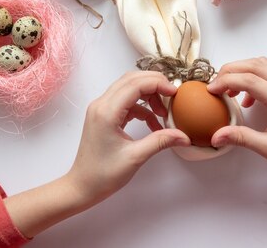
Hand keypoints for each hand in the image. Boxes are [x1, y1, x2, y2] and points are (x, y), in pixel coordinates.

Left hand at [4, 71, 189, 237]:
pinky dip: (142, 107)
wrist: (82, 186)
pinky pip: (126, 101)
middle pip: (131, 80)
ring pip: (128, 88)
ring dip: (149, 95)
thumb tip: (184, 136)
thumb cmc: (103, 175)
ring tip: (163, 113)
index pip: (135, 84)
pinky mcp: (104, 115)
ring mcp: (101, 108)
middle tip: (172, 96)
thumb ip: (161, 141)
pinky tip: (153, 124)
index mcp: (107, 112)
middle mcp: (101, 104)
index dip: (157, 84)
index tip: (175, 93)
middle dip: (154, 84)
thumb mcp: (136, 157)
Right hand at [208, 57, 266, 217]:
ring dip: (242, 70)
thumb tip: (216, 135)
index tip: (211, 90)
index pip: (251, 80)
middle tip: (215, 85)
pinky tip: (245, 98)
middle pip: (255, 65)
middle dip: (231, 70)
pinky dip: (251, 77)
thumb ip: (241, 138)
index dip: (227, 81)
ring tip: (226, 88)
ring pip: (262, 65)